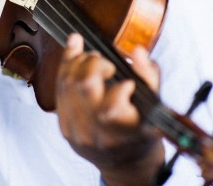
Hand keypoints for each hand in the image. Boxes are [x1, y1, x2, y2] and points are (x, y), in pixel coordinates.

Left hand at [55, 34, 163, 185]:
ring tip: (92, 58)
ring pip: (67, 85)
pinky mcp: (63, 127)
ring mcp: (77, 132)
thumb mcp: (153, 106)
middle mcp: (97, 136)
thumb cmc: (142, 130)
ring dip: (77, 62)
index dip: (121, 87)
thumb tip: (137, 51)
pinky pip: (58, 91)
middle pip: (84, 87)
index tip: (128, 83)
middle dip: (95, 64)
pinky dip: (65, 68)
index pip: (112, 107)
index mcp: (124, 134)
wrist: (125, 162)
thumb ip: (148, 75)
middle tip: (107, 63)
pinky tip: (74, 54)